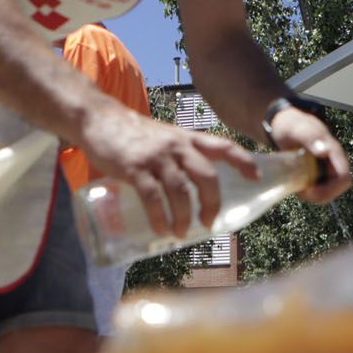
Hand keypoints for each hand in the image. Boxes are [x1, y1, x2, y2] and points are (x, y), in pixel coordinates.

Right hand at [76, 105, 259, 237]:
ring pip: (181, 190)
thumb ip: (177, 158)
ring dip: (185, 216)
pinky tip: (161, 230)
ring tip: (182, 233)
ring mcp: (156, 156)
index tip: (256, 177)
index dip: (243, 161)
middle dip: (212, 203)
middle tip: (209, 223)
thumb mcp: (163, 138)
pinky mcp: (134, 167)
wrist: (97, 119)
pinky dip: (160, 217)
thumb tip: (188, 194)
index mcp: (187, 138)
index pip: (223, 147)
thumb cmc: (132, 134)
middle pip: (207, 176)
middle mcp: (177, 145)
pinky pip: (153, 197)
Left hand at [266, 105, 351, 203]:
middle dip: (319, 196)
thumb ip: (311, 137)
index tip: (308, 190)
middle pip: (336, 189)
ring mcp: (327, 169)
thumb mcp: (298, 129)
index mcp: (334, 151)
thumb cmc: (291, 125)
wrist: (284, 125)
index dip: (330, 190)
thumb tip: (325, 151)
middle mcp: (334, 162)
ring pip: (328, 192)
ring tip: (296, 187)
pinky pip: (319, 190)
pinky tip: (296, 185)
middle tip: (300, 192)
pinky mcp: (319, 174)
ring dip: (312, 196)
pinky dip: (307, 193)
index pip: (344, 178)